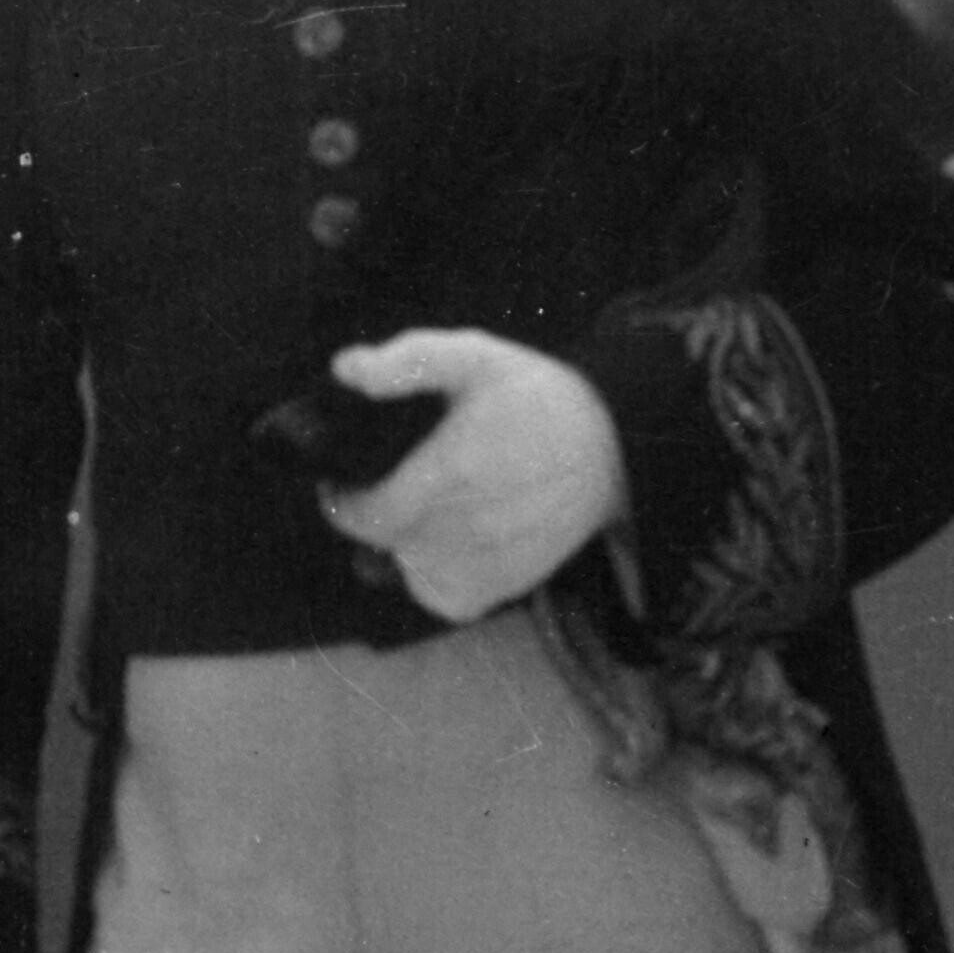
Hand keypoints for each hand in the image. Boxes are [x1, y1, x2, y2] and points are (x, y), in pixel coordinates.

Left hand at [319, 329, 626, 623]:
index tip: (342, 480)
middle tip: (397, 480)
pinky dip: (430, 574)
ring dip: (404, 541)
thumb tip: (344, 369)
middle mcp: (463, 530)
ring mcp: (482, 565)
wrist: (612, 447)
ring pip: (407, 567)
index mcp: (449, 475)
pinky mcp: (500, 587)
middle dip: (377, 512)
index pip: (363, 516)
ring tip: (430, 505)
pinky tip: (448, 541)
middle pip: (383, 541)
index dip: (341, 500)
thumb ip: (407, 360)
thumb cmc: (537, 398)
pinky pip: (438, 595)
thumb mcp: (475, 357)